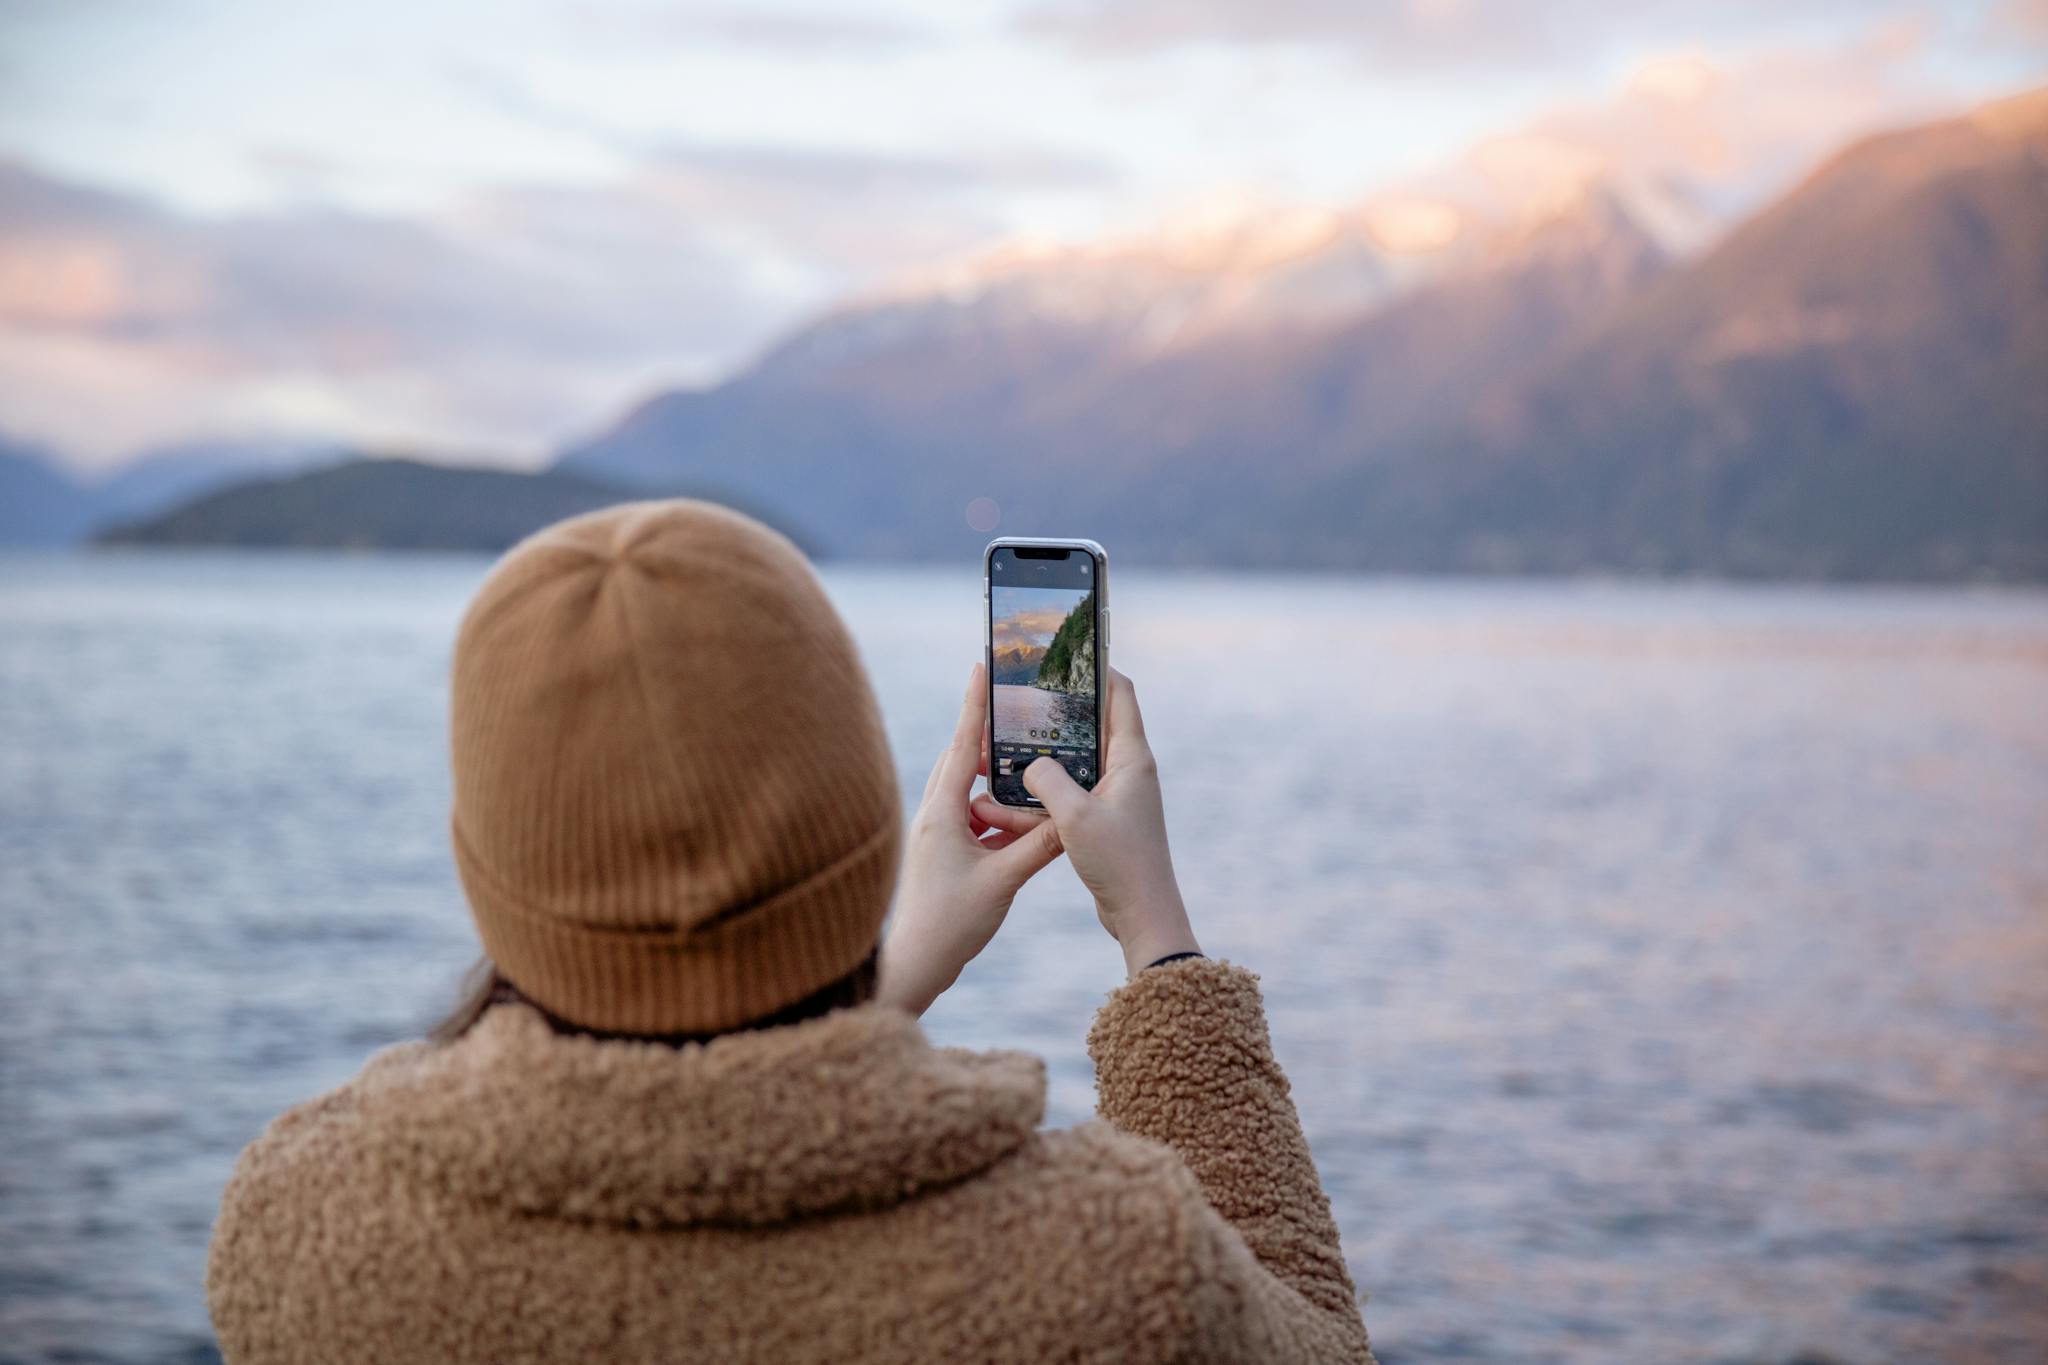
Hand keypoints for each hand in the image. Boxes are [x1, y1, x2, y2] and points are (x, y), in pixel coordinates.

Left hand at [877, 663, 1065, 1015]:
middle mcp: (932, 816)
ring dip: (990, 771)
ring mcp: (934, 834)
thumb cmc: (950, 925)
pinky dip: (991, 806)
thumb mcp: (1003, 883)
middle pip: (961, 758)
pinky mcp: (940, 853)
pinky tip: (1015, 812)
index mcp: (941, 813)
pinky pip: (969, 815)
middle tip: (1009, 698)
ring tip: (1019, 751)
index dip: (975, 705)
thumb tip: (1071, 815)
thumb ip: (1039, 845)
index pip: (962, 746)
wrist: (913, 965)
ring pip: (965, 789)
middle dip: (985, 728)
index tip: (982, 667)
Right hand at [1022, 670, 1199, 978]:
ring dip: (1037, 764)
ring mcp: (1114, 796)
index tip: (1064, 655)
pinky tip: (1005, 803)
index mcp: (1131, 758)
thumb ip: (1046, 779)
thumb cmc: (1119, 863)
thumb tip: (1028, 762)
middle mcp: (1127, 771)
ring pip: (1070, 765)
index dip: (1096, 669)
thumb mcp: (1074, 816)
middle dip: (1051, 717)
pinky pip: (1066, 796)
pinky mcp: (1102, 820)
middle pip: (1088, 726)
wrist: (1141, 916)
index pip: (1120, 693)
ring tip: (998, 756)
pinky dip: (1039, 797)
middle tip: (1018, 703)